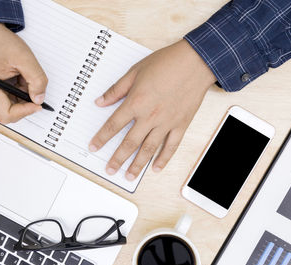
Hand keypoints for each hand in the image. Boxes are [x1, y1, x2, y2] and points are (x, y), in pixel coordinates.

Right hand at [0, 23, 47, 123]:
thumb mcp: (25, 58)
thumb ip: (36, 79)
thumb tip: (39, 99)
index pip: (6, 115)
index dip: (25, 111)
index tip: (37, 103)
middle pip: (8, 112)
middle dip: (24, 101)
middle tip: (29, 83)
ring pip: (8, 106)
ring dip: (20, 96)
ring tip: (20, 77)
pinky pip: (5, 100)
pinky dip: (16, 92)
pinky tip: (15, 78)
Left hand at [89, 39, 215, 179]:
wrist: (195, 62)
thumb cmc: (167, 63)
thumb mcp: (135, 71)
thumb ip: (117, 89)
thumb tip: (101, 101)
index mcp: (136, 102)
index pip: (113, 125)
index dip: (101, 138)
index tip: (94, 147)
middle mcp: (149, 116)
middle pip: (129, 143)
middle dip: (117, 159)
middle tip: (110, 169)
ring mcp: (166, 123)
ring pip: (148, 149)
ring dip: (137, 164)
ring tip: (129, 175)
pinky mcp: (180, 125)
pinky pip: (171, 146)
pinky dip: (164, 158)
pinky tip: (156, 168)